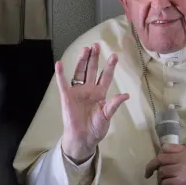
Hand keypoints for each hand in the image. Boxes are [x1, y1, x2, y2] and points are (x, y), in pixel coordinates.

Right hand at [56, 43, 128, 162]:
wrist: (83, 138)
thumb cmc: (96, 128)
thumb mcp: (107, 116)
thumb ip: (114, 105)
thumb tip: (126, 95)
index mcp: (100, 93)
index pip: (105, 76)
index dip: (109, 67)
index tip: (114, 56)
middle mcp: (89, 89)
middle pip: (92, 70)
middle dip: (94, 58)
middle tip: (96, 45)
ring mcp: (78, 92)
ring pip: (79, 72)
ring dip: (82, 61)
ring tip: (85, 49)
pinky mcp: (67, 97)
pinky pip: (63, 83)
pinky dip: (60, 74)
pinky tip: (59, 64)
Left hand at [144, 144, 185, 184]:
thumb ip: (180, 154)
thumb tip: (162, 155)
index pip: (166, 148)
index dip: (159, 154)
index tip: (158, 161)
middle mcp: (184, 158)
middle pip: (160, 159)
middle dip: (152, 167)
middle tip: (148, 173)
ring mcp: (181, 169)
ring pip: (161, 172)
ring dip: (162, 179)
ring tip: (168, 182)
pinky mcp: (180, 181)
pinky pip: (165, 183)